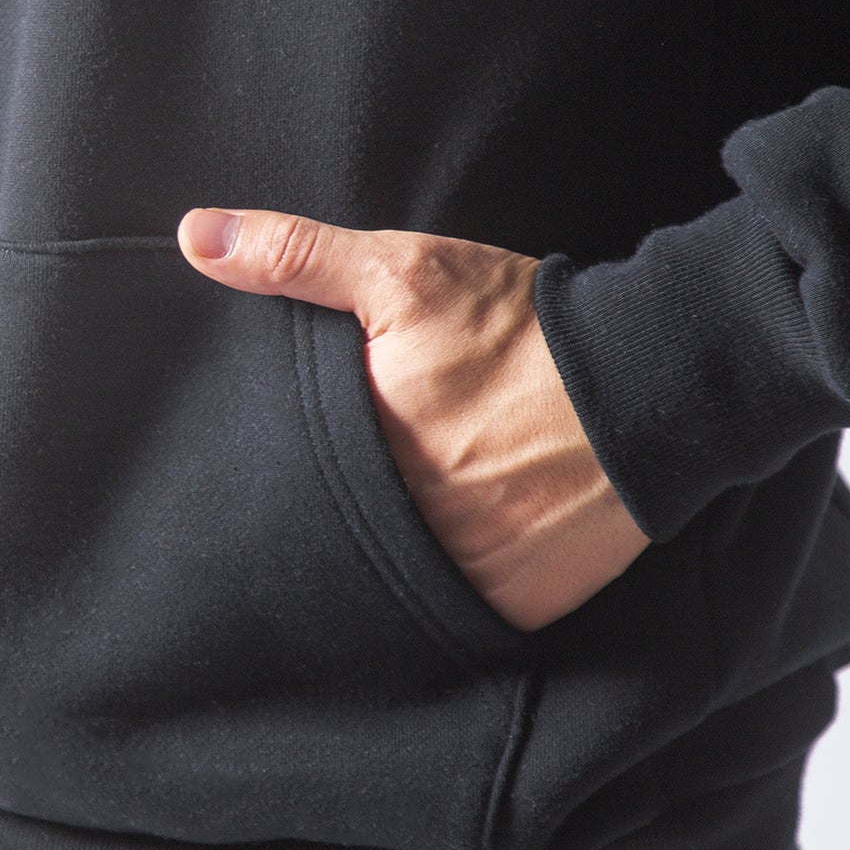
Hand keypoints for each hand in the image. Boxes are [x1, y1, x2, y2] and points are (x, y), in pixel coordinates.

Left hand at [176, 207, 648, 629]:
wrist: (656, 379)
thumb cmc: (521, 324)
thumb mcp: (403, 273)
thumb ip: (293, 257)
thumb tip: (194, 237)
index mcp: (361, 454)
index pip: (284, 482)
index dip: (280, 468)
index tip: (289, 455)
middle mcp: (405, 528)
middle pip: (336, 538)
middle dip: (332, 518)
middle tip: (356, 488)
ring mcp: (460, 576)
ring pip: (391, 582)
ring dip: (386, 560)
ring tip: (411, 517)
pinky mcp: (512, 608)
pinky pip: (456, 613)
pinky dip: (449, 589)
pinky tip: (453, 551)